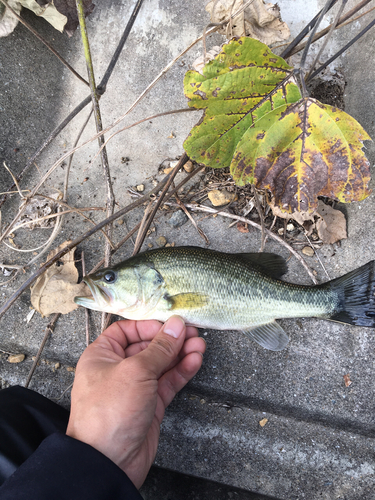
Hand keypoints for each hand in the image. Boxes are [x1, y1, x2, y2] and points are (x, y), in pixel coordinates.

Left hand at [66, 316, 204, 487]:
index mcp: (102, 356)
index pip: (127, 330)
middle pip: (148, 346)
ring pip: (161, 364)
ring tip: (199, 345)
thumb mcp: (136, 371)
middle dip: (170, 340)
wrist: (109, 462)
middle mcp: (117, 369)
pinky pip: (168, 382)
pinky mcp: (150, 404)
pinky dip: (181, 371)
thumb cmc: (108, 413)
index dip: (149, 325)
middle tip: (192, 332)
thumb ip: (160, 348)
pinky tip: (195, 361)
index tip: (170, 323)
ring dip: (180, 354)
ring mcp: (135, 388)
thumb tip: (176, 326)